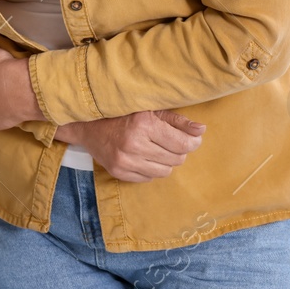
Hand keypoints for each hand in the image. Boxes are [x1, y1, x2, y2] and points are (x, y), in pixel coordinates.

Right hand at [58, 110, 206, 181]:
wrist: (88, 125)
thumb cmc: (123, 113)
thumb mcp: (150, 110)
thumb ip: (177, 121)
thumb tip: (201, 131)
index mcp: (144, 124)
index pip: (182, 144)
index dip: (193, 143)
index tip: (193, 139)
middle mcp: (134, 144)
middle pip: (176, 159)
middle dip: (178, 151)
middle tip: (170, 141)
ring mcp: (125, 161)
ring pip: (165, 172)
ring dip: (166, 162)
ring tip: (156, 149)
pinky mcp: (119, 172)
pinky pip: (149, 178)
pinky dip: (151, 169)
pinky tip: (143, 156)